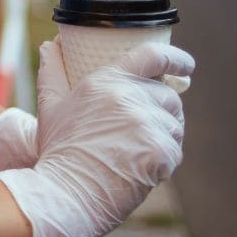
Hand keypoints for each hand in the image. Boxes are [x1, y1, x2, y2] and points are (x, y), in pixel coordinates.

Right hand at [0, 40, 194, 236]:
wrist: (65, 193)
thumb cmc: (58, 150)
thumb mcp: (50, 105)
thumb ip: (52, 70)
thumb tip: (50, 43)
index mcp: (105, 80)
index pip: (153, 56)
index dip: (176, 57)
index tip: (186, 65)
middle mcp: (129, 97)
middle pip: (168, 96)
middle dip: (162, 111)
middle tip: (144, 131)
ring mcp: (147, 123)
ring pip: (174, 125)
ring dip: (164, 137)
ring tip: (137, 153)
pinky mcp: (160, 151)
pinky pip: (174, 151)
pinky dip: (163, 162)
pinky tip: (140, 170)